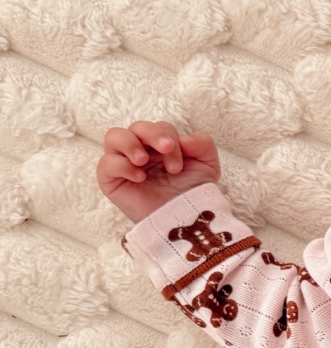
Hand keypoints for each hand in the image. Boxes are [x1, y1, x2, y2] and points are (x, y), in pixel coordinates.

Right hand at [98, 122, 219, 223]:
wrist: (183, 220)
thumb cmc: (192, 193)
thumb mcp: (207, 164)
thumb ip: (203, 143)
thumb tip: (184, 138)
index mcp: (160, 145)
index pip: (158, 127)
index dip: (169, 137)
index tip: (179, 163)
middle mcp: (141, 151)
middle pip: (137, 127)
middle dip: (153, 134)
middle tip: (166, 148)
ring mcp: (124, 164)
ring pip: (113, 137)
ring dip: (129, 143)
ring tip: (143, 160)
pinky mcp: (112, 181)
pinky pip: (105, 163)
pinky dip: (120, 165)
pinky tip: (139, 177)